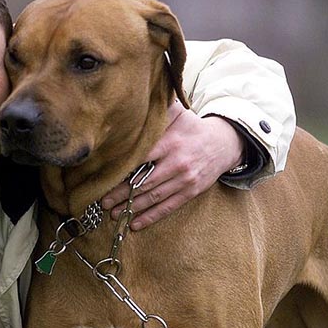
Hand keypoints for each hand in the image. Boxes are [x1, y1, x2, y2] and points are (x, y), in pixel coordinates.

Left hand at [101, 101, 244, 229]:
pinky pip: (167, 207)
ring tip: (113, 213)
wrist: (225, 143)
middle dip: (120, 194)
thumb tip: (132, 104)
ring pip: (153, 197)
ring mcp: (184, 179)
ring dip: (131, 208)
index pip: (140, 158)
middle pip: (143, 182)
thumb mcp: (177, 114)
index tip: (103, 177)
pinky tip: (135, 223)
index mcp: (170, 143)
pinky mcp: (190, 191)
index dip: (121, 169)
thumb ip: (156, 112)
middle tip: (102, 202)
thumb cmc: (192, 128)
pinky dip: (150, 217)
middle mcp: (177, 163)